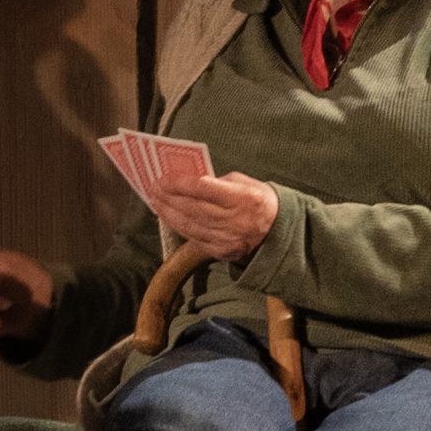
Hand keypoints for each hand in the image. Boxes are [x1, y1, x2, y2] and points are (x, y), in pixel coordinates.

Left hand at [149, 171, 280, 263]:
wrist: (278, 231)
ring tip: (156, 202)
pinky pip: (194, 238)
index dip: (179, 183)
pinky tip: (169, 217)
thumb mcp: (244, 183)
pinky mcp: (222, 251)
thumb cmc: (258, 200)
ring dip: (168, 213)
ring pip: (189, 225)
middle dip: (168, 198)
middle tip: (153, 189)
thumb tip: (188, 181)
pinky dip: (179, 227)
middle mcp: (234, 220)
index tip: (163, 178)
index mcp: (242, 198)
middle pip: (192, 208)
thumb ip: (217, 181)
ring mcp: (227, 239)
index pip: (202, 188)